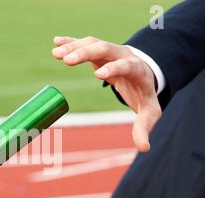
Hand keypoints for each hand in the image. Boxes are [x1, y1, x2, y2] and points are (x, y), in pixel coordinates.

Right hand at [52, 36, 161, 151]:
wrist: (144, 75)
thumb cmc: (144, 95)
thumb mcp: (148, 112)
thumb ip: (144, 128)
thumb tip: (144, 148)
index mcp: (137, 70)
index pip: (126, 65)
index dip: (114, 68)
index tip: (98, 75)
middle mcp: (124, 55)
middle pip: (105, 48)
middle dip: (86, 53)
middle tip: (67, 61)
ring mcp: (111, 50)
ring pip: (92, 43)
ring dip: (74, 47)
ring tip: (56, 54)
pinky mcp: (100, 49)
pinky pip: (85, 43)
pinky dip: (70, 42)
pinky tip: (56, 42)